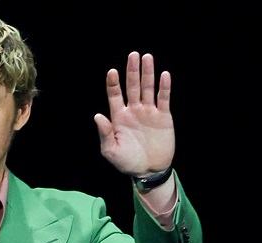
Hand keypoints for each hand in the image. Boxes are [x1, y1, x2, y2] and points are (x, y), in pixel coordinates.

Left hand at [94, 51, 174, 176]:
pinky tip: (164, 75)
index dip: (113, 84)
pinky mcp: (163, 117)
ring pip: (148, 88)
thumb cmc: (126, 162)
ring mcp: (148, 112)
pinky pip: (163, 99)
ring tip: (147, 57)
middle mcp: (133, 111)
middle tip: (133, 55)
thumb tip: (97, 115)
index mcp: (118, 118)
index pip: (115, 96)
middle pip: (132, 87)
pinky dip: (164, 87)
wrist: (148, 170)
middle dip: (132, 71)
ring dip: (148, 73)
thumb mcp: (110, 151)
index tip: (112, 71)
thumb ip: (104, 133)